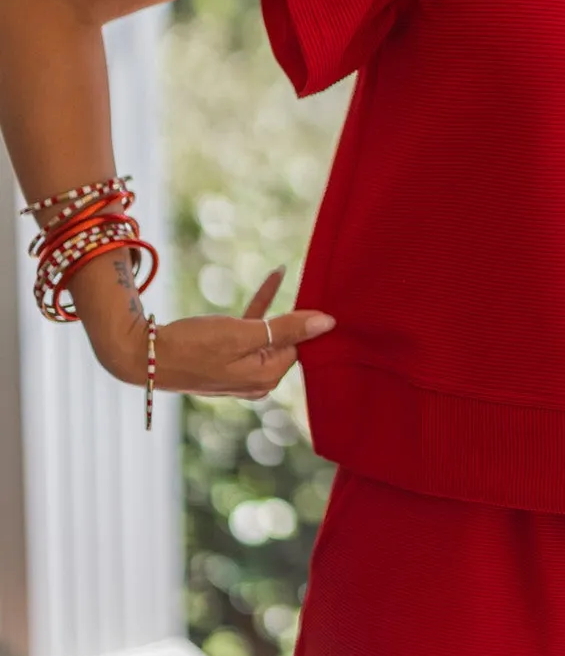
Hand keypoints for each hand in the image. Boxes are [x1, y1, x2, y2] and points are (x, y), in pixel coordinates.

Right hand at [94, 264, 333, 402]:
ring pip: (269, 333)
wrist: (144, 356)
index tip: (322, 294)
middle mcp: (257, 380)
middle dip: (297, 314)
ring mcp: (241, 371)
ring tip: (290, 274)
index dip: (307, 322)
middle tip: (318, 282)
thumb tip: (329, 323)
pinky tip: (275, 275)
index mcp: (266, 378)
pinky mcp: (226, 359)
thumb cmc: (193, 345)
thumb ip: (286, 328)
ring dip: (277, 305)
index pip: (300, 346)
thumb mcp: (243, 333)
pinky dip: (260, 306)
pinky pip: (251, 330)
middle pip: (287, 341)